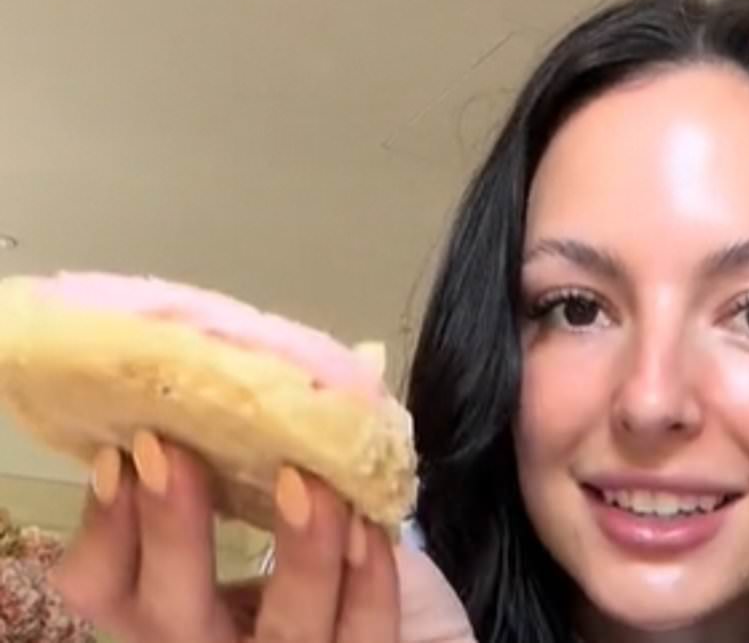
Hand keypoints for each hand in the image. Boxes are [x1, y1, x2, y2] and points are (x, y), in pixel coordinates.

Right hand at [49, 432, 474, 641]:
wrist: (420, 629)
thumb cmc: (336, 561)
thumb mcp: (278, 516)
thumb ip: (256, 466)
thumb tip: (263, 361)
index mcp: (173, 608)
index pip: (100, 586)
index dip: (100, 525)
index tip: (121, 450)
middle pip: (166, 617)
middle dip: (169, 530)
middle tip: (176, 452)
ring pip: (283, 633)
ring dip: (298, 552)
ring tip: (309, 483)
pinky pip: (366, 631)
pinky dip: (370, 575)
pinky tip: (371, 527)